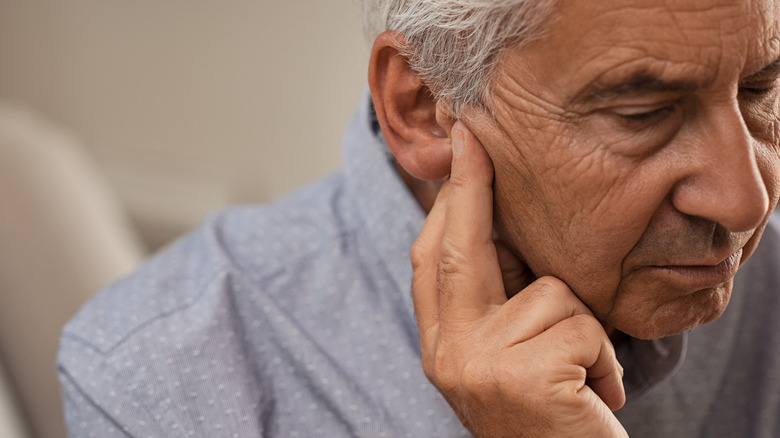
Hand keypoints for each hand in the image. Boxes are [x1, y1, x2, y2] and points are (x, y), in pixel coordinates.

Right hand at [410, 121, 626, 436]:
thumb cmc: (547, 415)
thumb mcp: (506, 357)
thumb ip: (496, 302)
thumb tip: (500, 221)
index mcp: (442, 344)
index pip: (433, 258)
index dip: (447, 201)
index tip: (461, 148)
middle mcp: (447, 353)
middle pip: (459, 248)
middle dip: (470, 184)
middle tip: (472, 131)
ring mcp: (479, 367)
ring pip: (551, 293)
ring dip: (585, 329)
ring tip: (582, 376)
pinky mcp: (523, 379)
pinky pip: (585, 330)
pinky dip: (607, 362)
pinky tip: (597, 397)